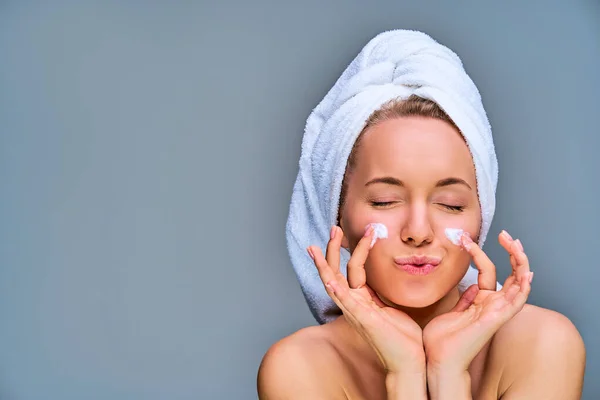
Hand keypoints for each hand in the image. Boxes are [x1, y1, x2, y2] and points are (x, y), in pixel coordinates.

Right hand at [307, 225, 424, 373]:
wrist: (410, 362)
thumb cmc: (404, 339)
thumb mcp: (394, 308)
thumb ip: (386, 294)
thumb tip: (392, 278)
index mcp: (362, 300)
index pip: (352, 270)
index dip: (355, 249)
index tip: (364, 231)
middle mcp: (354, 304)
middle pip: (335, 272)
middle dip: (332, 250)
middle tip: (333, 228)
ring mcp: (356, 312)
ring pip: (333, 284)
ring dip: (325, 264)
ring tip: (317, 247)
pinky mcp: (363, 321)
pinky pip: (346, 303)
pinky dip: (336, 290)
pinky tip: (329, 279)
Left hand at [422, 230, 532, 372]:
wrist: (438, 359)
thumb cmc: (441, 340)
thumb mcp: (451, 311)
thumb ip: (464, 299)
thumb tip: (470, 285)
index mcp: (481, 301)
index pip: (487, 270)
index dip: (479, 252)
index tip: (465, 237)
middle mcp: (492, 305)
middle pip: (511, 273)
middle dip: (511, 252)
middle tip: (504, 233)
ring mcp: (496, 311)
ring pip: (519, 284)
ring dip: (520, 262)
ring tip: (515, 243)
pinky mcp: (496, 319)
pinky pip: (516, 302)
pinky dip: (524, 287)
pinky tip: (527, 272)